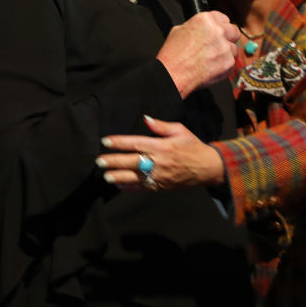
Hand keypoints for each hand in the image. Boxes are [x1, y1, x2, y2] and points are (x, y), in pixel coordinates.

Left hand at [97, 115, 225, 190]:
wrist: (206, 168)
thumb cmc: (192, 146)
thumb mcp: (180, 130)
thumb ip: (161, 126)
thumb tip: (146, 119)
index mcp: (161, 146)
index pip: (136, 143)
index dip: (119, 142)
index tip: (106, 141)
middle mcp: (158, 161)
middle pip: (131, 161)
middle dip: (114, 161)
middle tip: (99, 161)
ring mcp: (159, 176)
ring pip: (134, 177)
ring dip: (118, 176)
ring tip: (106, 175)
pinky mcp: (160, 186)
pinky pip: (142, 187)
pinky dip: (129, 187)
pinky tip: (119, 184)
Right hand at [156, 11, 237, 98]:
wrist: (173, 74)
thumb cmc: (173, 55)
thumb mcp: (179, 30)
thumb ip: (196, 26)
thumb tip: (202, 29)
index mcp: (206, 20)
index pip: (224, 18)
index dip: (221, 27)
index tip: (219, 32)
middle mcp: (218, 31)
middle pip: (234, 32)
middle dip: (228, 38)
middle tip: (218, 46)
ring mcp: (225, 47)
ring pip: (234, 48)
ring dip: (226, 53)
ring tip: (211, 59)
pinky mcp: (228, 62)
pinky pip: (232, 62)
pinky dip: (224, 66)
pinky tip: (212, 67)